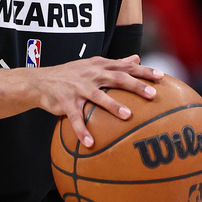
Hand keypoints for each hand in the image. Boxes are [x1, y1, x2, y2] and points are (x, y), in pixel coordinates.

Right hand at [37, 54, 163, 148]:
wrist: (40, 81)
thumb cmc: (71, 74)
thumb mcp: (93, 65)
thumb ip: (115, 63)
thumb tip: (137, 58)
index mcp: (99, 65)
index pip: (125, 67)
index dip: (143, 71)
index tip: (162, 77)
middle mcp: (91, 74)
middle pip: (117, 78)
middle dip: (135, 85)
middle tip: (152, 94)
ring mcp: (78, 87)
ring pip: (98, 96)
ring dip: (113, 105)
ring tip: (128, 115)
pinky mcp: (65, 102)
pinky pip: (75, 118)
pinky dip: (82, 130)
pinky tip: (90, 143)